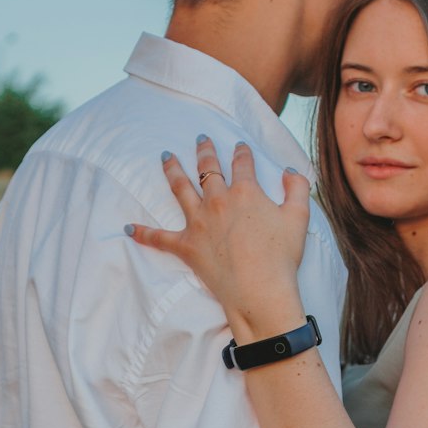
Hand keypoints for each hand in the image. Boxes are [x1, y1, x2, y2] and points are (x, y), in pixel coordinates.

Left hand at [125, 137, 310, 338]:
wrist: (259, 290)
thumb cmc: (281, 256)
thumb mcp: (299, 217)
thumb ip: (297, 188)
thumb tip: (288, 170)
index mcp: (245, 192)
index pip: (242, 163)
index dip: (242, 152)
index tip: (240, 146)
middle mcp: (218, 201)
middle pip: (208, 169)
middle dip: (204, 151)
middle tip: (200, 138)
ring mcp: (199, 222)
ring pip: (180, 188)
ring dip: (172, 170)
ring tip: (165, 156)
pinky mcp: (186, 246)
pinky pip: (159, 238)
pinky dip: (142, 232)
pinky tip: (128, 227)